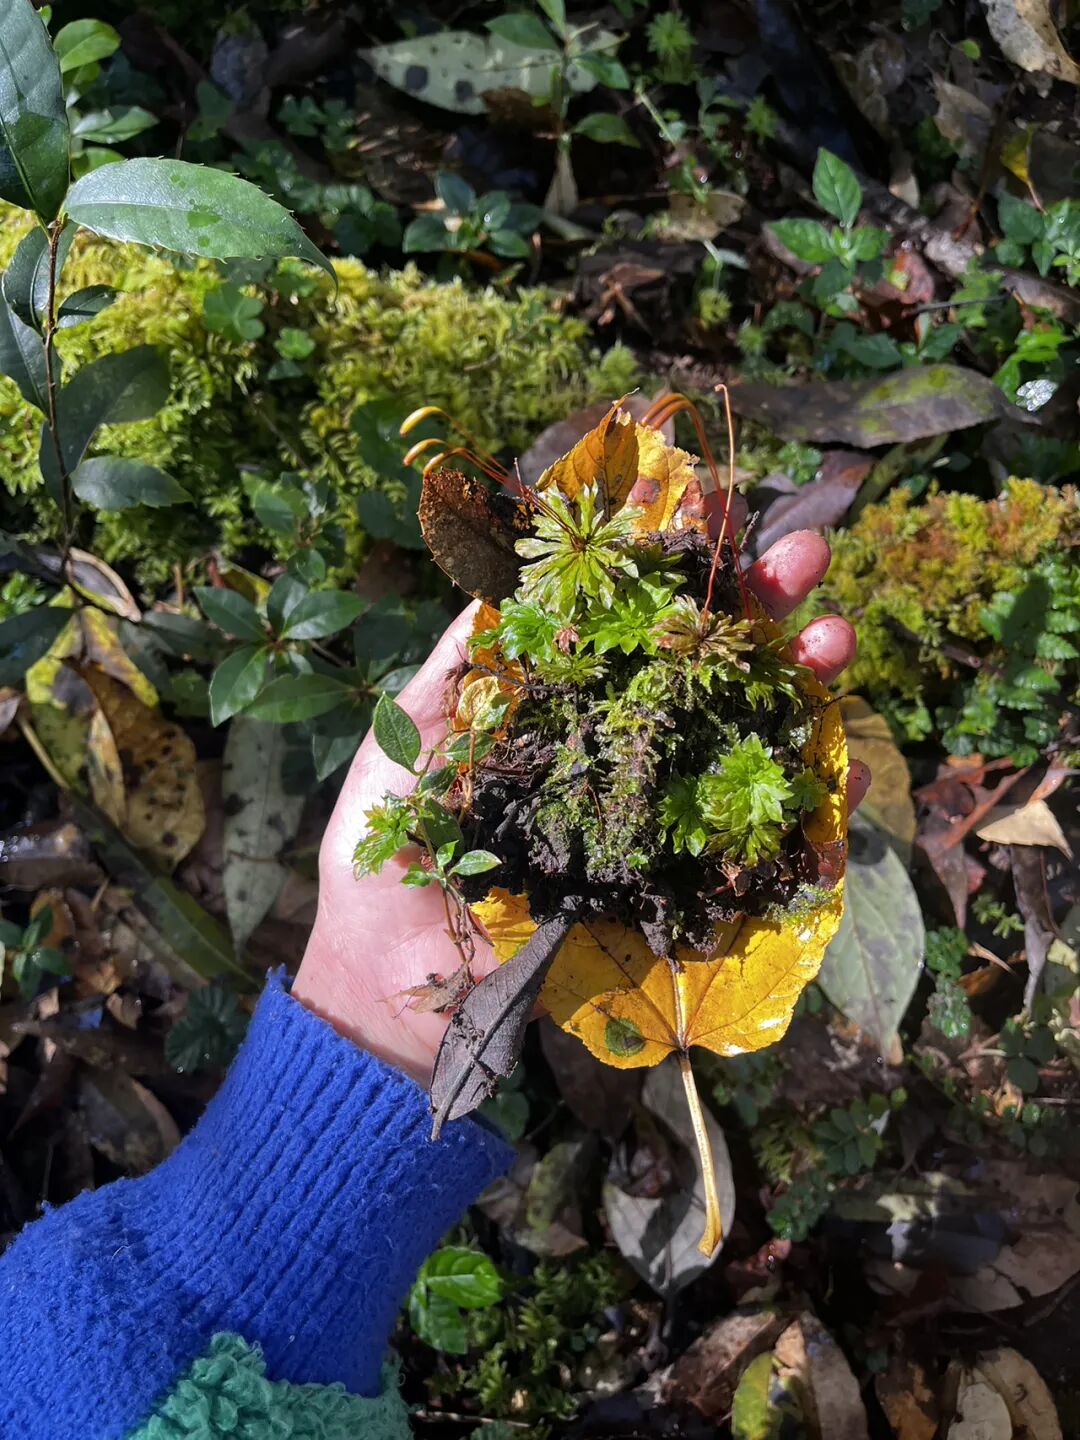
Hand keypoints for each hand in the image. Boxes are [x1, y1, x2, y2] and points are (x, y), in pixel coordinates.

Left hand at [294, 530, 866, 1083]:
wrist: (393, 984)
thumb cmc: (388, 859)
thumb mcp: (404, 744)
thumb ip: (457, 668)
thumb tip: (505, 574)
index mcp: (567, 709)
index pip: (633, 624)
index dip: (674, 569)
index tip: (713, 510)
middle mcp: (625, 752)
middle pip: (709, 668)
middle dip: (763, 607)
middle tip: (806, 558)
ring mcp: (661, 817)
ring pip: (751, 740)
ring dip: (805, 684)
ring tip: (836, 640)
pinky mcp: (679, 891)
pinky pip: (760, 849)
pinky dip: (813, 815)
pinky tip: (845, 772)